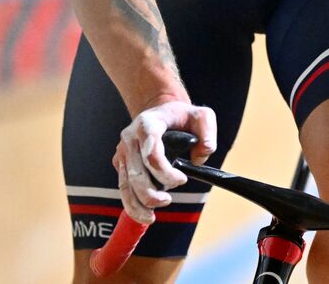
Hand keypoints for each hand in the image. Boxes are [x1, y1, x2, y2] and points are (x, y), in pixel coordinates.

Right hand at [112, 100, 216, 223]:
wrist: (159, 111)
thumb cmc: (181, 116)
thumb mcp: (202, 116)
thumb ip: (207, 134)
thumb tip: (200, 159)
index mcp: (148, 123)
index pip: (151, 151)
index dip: (165, 171)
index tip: (182, 180)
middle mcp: (130, 138)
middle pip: (136, 172)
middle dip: (150, 193)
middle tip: (168, 200)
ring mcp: (123, 152)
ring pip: (125, 184)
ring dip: (138, 203)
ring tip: (152, 217)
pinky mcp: (120, 164)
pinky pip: (123, 187)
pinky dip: (131, 204)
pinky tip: (144, 215)